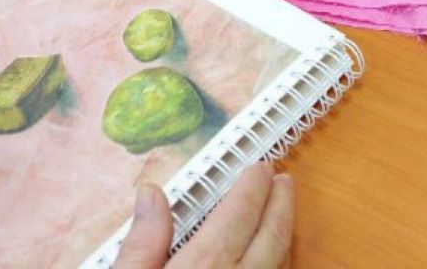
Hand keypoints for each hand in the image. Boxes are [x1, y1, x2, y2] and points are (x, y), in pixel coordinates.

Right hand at [114, 163, 293, 268]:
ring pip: (282, 260)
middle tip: (283, 180)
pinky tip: (275, 256)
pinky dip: (281, 261)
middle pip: (273, 235)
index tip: (258, 167)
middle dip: (281, 204)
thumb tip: (150, 193)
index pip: (239, 215)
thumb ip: (140, 244)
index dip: (252, 188)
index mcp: (205, 266)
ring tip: (283, 210)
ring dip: (286, 232)